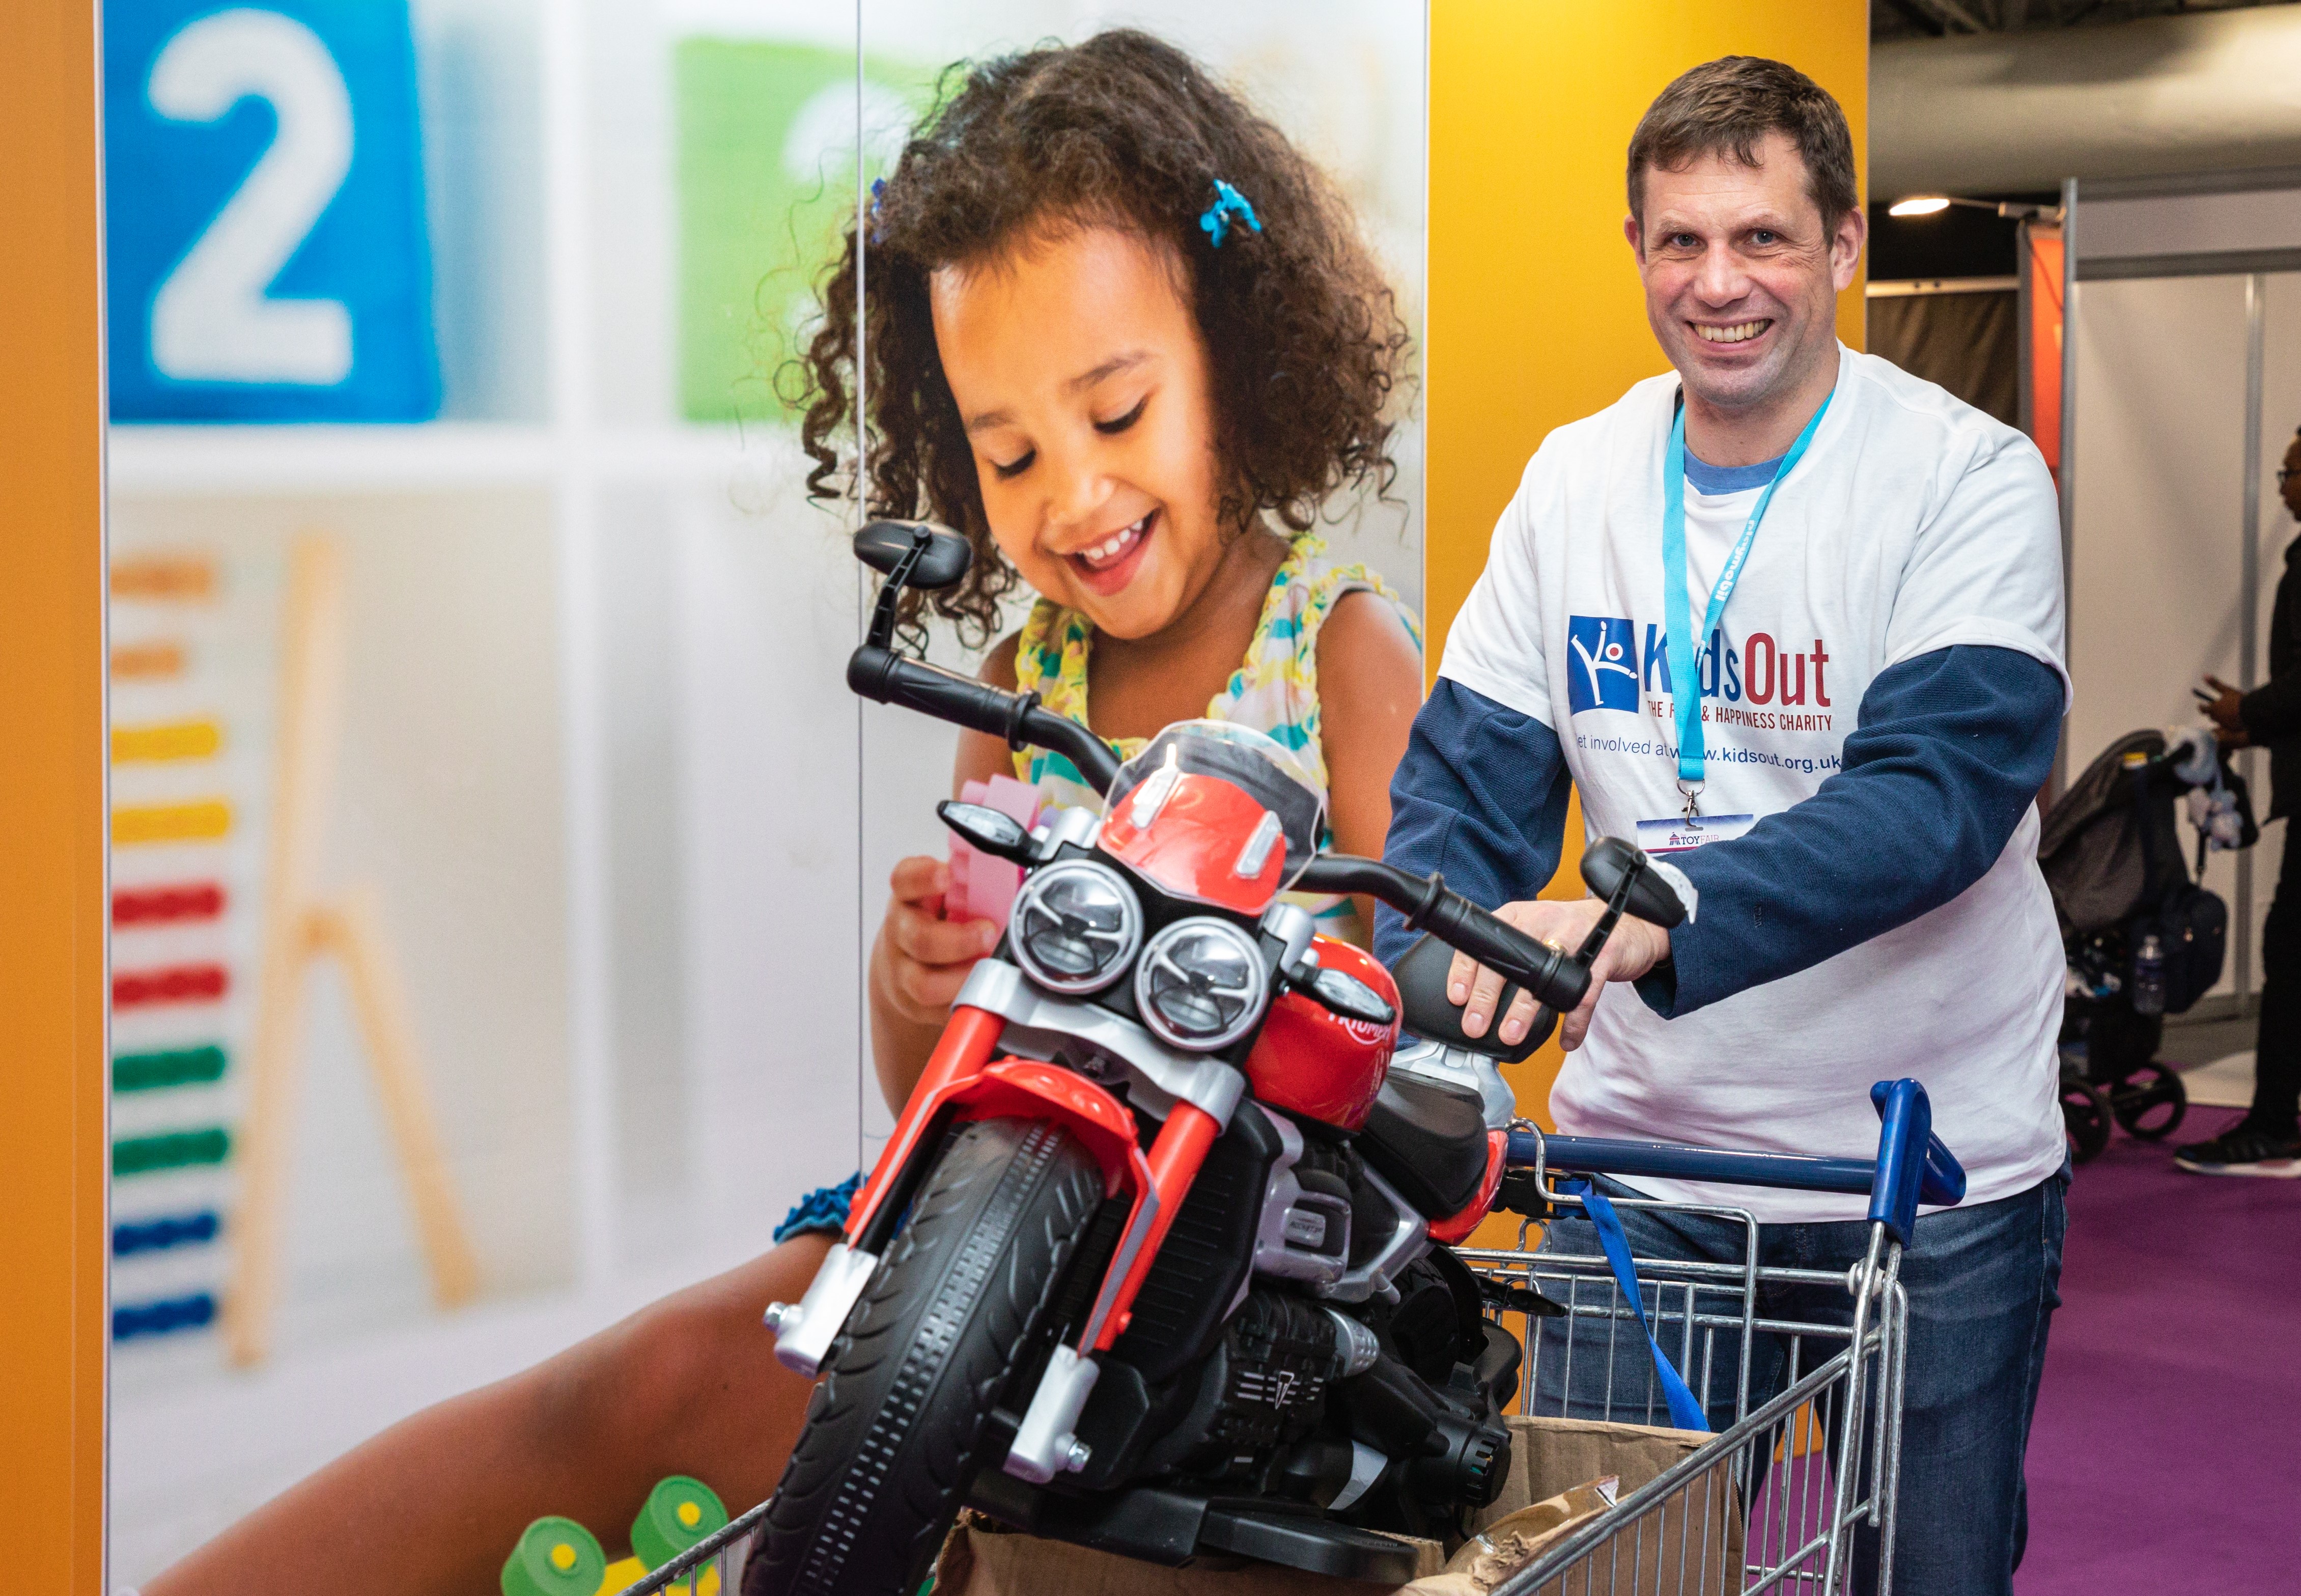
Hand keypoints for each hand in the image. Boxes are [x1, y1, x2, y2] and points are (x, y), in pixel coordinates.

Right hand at [873, 855, 1000, 1027]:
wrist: (904, 960)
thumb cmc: (934, 920)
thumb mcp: (945, 894)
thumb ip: (971, 884)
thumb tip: (1019, 873)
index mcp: (909, 898)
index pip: (905, 880)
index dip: (923, 877)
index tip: (946, 875)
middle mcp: (902, 933)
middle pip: (918, 938)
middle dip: (958, 940)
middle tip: (988, 933)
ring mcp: (905, 971)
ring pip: (924, 984)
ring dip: (963, 979)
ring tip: (992, 971)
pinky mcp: (916, 1004)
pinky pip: (940, 1011)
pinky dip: (967, 1004)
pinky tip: (987, 995)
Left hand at [1447, 898, 1673, 1051]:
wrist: (1627, 924)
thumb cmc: (1572, 932)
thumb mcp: (1535, 931)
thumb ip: (1510, 955)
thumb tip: (1476, 996)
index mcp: (1518, 916)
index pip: (1483, 941)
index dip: (1465, 970)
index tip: (1456, 997)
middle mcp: (1542, 921)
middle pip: (1508, 961)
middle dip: (1487, 997)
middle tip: (1475, 1026)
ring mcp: (1574, 935)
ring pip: (1543, 976)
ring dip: (1524, 1010)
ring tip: (1512, 1035)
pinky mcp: (1602, 954)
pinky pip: (1584, 992)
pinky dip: (1574, 1021)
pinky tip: (1567, 1040)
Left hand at [2199, 675, 2248, 745]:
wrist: (2252, 712)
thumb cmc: (2239, 700)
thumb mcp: (2227, 690)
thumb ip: (2215, 684)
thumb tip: (2204, 675)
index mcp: (2213, 709)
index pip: (2202, 709)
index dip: (2201, 707)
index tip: (2201, 705)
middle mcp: (2217, 718)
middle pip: (2211, 716)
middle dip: (2212, 713)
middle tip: (2214, 709)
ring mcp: (2224, 725)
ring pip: (2219, 721)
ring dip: (2220, 718)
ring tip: (2225, 714)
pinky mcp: (2232, 729)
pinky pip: (2228, 726)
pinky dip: (2229, 722)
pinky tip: (2233, 720)